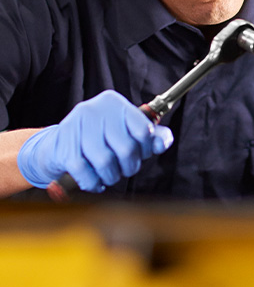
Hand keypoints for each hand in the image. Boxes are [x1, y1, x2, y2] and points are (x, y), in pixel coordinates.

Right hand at [16, 90, 173, 191]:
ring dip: (112, 176)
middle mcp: (95, 110)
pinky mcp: (63, 148)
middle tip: (126, 168)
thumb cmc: (100, 138)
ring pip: (106, 163)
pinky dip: (94, 184)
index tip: (141, 154)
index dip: (147, 149)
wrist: (57, 146)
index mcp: (114, 102)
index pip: (144, 130)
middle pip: (126, 149)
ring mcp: (77, 128)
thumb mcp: (125, 130)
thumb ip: (149, 135)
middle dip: (130, 166)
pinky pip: (86, 174)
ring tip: (110, 175)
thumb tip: (164, 142)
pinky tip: (96, 182)